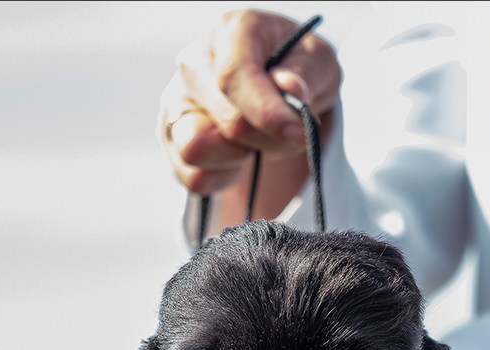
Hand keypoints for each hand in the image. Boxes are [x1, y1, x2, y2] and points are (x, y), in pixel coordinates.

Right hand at [158, 9, 340, 200]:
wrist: (274, 90)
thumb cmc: (296, 70)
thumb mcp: (318, 62)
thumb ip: (307, 73)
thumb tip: (291, 90)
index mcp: (230, 32)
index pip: (234, 76)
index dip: (268, 113)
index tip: (300, 135)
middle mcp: (194, 64)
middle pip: (228, 122)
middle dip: (269, 140)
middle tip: (290, 135)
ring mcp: (176, 102)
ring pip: (196, 149)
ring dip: (238, 158)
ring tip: (256, 142)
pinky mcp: (171, 139)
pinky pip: (195, 177)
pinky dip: (224, 177)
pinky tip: (238, 157)